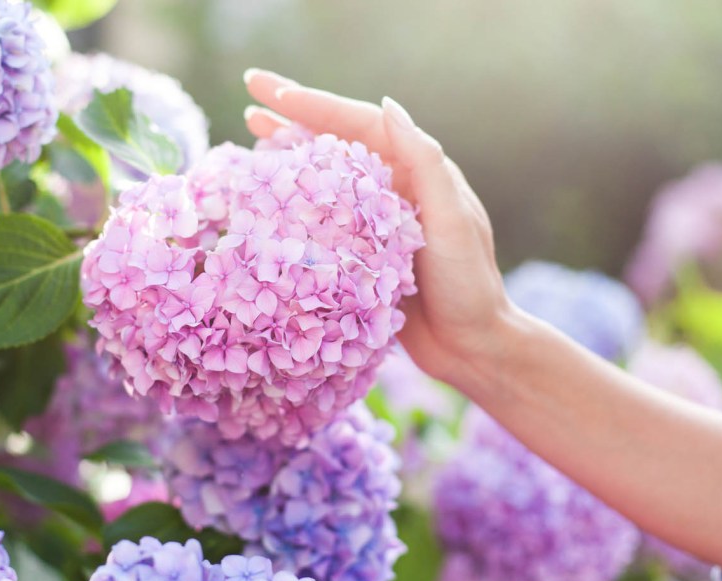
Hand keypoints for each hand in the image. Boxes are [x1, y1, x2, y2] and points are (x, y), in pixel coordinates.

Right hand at [243, 69, 515, 384]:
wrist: (472, 348)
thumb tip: (388, 106)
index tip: (271, 91)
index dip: (313, 104)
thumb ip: (425, 163)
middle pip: (336, 141)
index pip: (359, 123)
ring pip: (325, 175)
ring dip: (290, 154)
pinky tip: (267, 200)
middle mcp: (393, 188)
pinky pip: (321, 218)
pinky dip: (294, 203)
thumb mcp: (452, 221)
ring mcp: (375, 221)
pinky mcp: (362, 254)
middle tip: (249, 95)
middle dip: (293, 117)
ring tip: (250, 135)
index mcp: (417, 172)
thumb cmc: (469, 285)